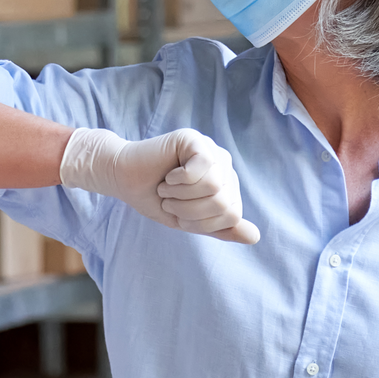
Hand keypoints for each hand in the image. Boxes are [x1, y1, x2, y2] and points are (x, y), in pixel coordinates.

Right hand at [59, 127, 259, 243]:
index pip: (232, 215)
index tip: (180, 214)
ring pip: (214, 186)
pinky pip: (201, 168)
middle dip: (190, 210)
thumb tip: (255, 237)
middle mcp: (224, 165)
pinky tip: (168, 174)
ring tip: (167, 188)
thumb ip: (221, 229)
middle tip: (170, 201)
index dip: (202, 222)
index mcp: (226, 186)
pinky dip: (179, 180)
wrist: (123, 180)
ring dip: (182, 196)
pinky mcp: (195, 140)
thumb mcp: (190, 221)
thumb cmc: (154, 199)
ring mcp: (211, 150)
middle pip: (224, 202)